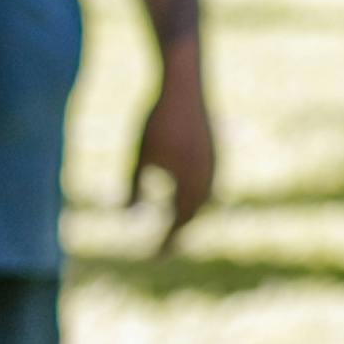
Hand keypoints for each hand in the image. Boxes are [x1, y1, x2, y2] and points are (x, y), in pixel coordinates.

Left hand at [131, 74, 217, 253]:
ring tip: (176, 221)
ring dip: (190, 212)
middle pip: (194, 215)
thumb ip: (133, 188)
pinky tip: (185, 190)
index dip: (166, 243)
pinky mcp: (216, 151)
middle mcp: (209, 180)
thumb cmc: (157, 122)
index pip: (178, 224)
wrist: (184, 85)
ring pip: (205, 199)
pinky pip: (209, 182)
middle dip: (180, 231)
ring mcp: (216, 165)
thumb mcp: (139, 157)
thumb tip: (127, 215)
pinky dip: (196, 194)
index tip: (154, 259)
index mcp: (191, 186)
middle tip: (166, 246)